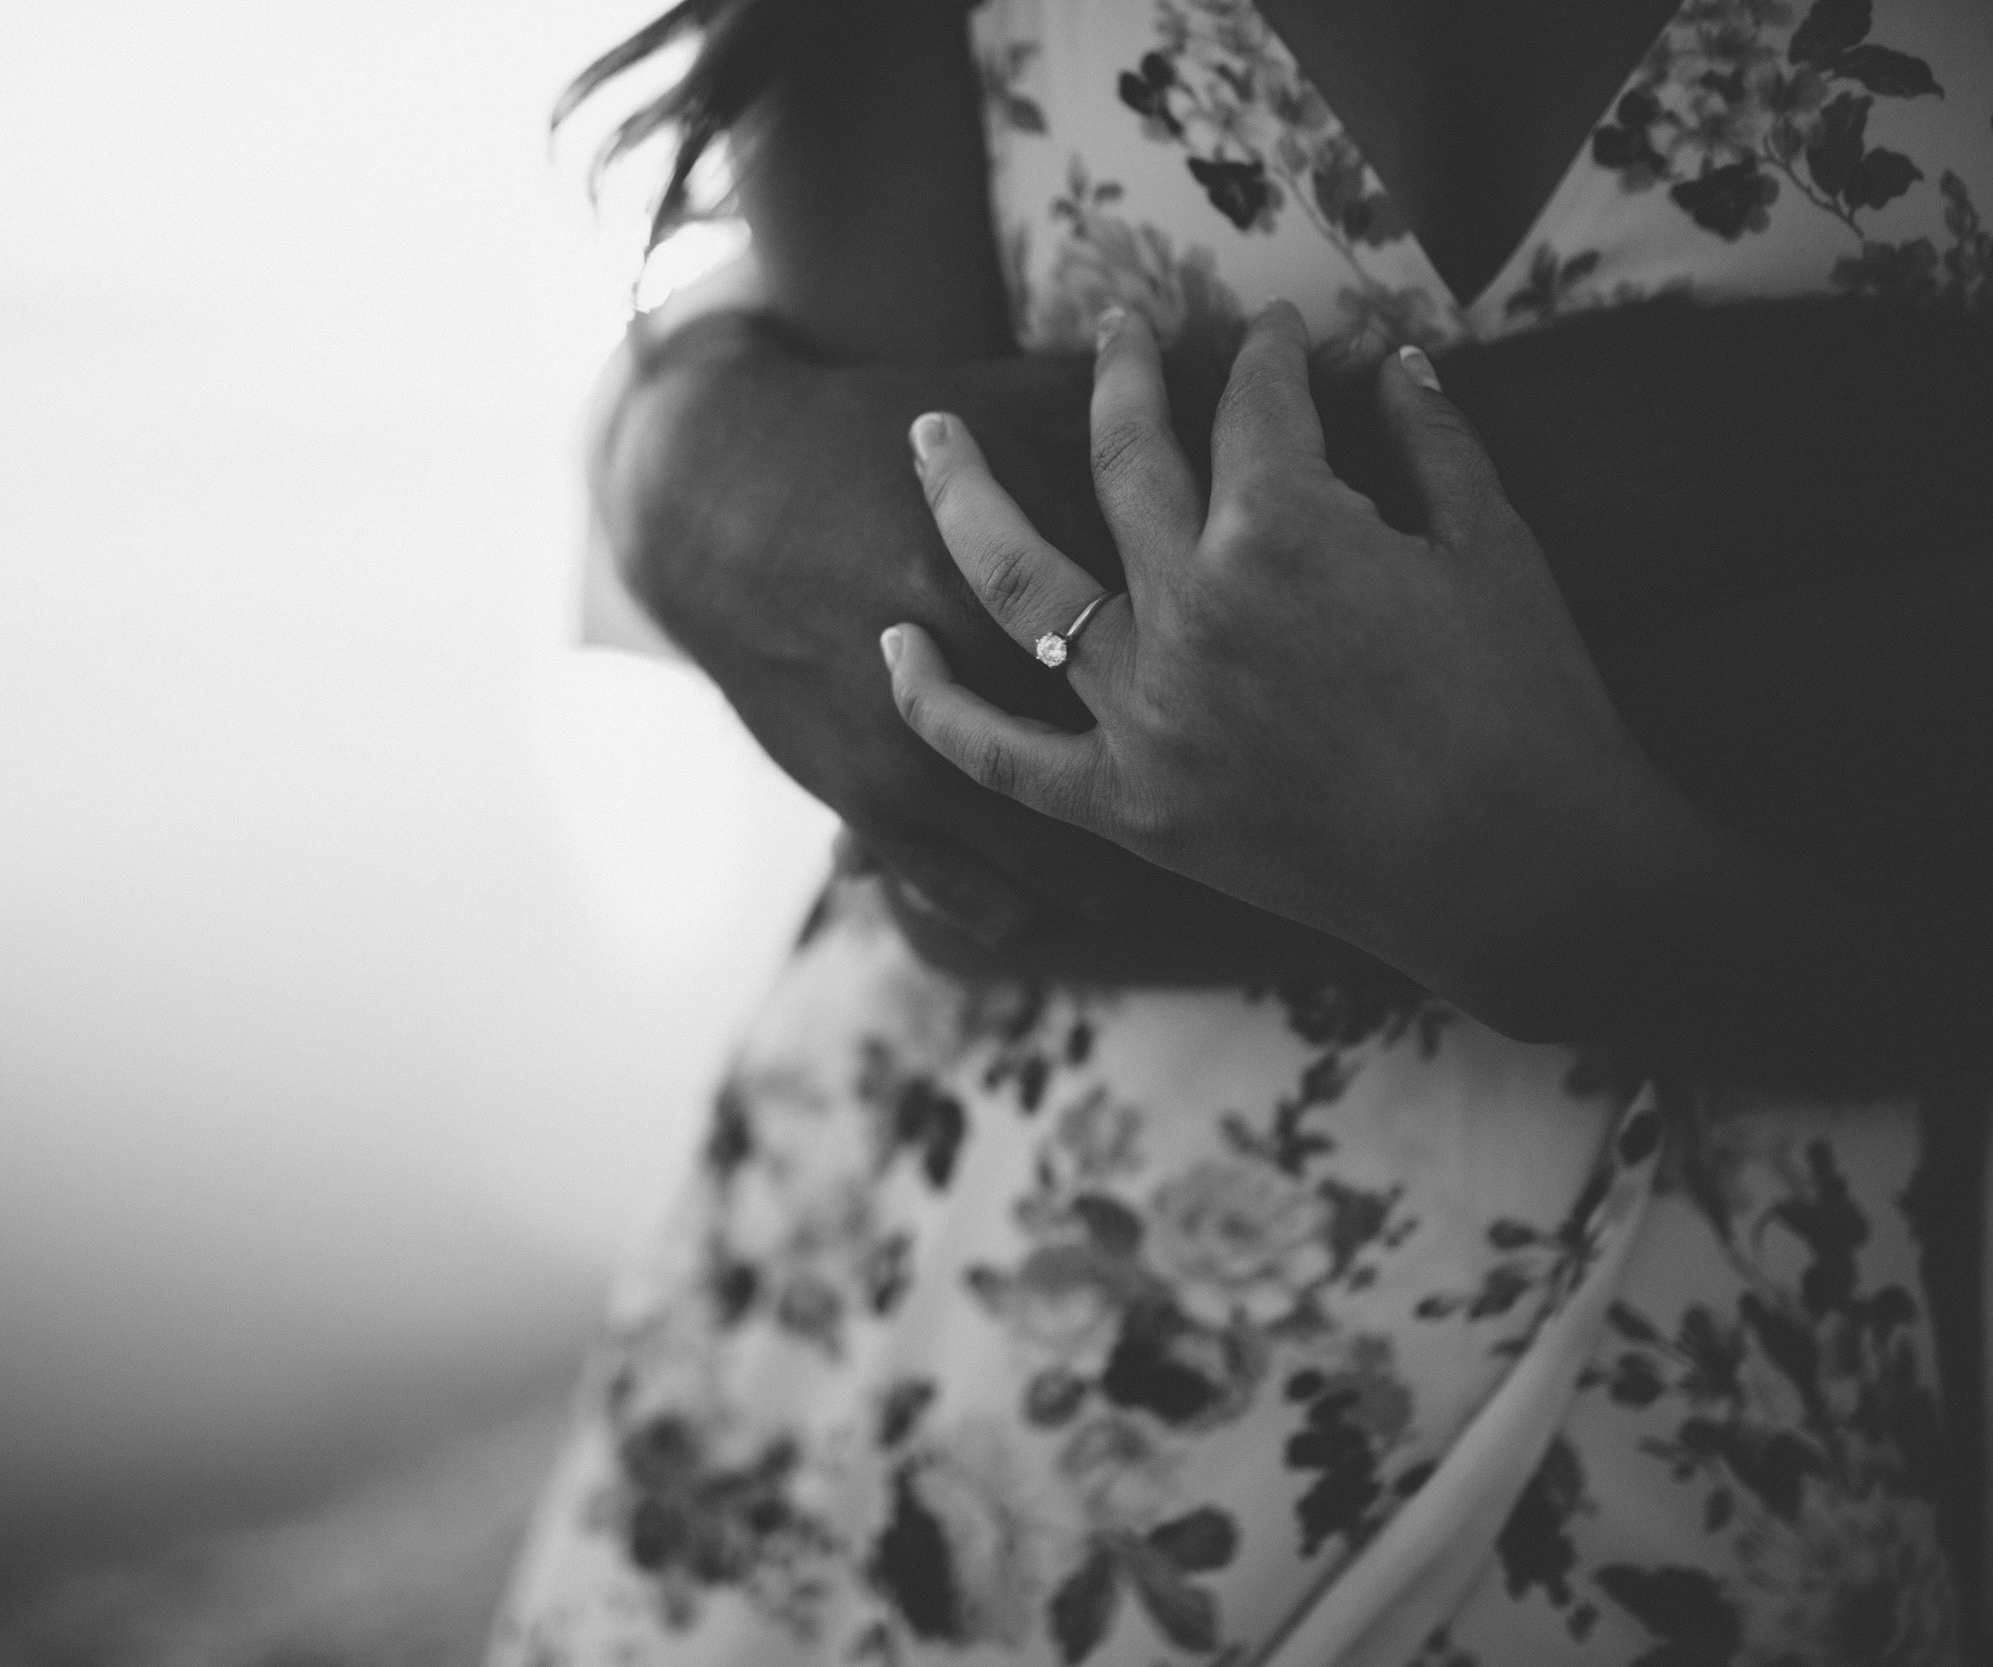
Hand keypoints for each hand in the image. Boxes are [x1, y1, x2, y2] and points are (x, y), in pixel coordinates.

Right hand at [613, 331, 1370, 978]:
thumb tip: (1246, 375)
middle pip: (1139, 769)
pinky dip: (1045, 908)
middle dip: (1236, 794)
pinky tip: (1098, 894)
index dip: (1265, 658)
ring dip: (1147, 879)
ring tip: (1216, 871)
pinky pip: (984, 902)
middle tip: (1312, 803)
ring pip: (1072, 868)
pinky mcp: (870, 805)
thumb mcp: (999, 398)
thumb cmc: (870, 435)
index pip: (1161, 631)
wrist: (713, 503)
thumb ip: (1124, 404)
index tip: (1337, 679)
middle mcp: (972, 670)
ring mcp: (917, 754)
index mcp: (1017, 561)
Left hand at [883, 303, 1679, 1014]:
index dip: (1268, 356)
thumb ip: (1430, 439)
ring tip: (929, 440)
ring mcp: (1146, 711)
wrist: (1522, 875)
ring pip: (1021, 581)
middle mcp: (1191, 606)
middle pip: (1125, 457)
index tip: (1274, 338)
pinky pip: (999, 754)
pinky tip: (893, 645)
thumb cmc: (1529, 703)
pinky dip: (935, 703)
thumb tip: (1393, 362)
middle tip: (1112, 331)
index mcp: (1285, 527)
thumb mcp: (1494, 544)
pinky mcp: (1128, 806)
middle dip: (1119, 376)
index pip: (1254, 404)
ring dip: (964, 497)